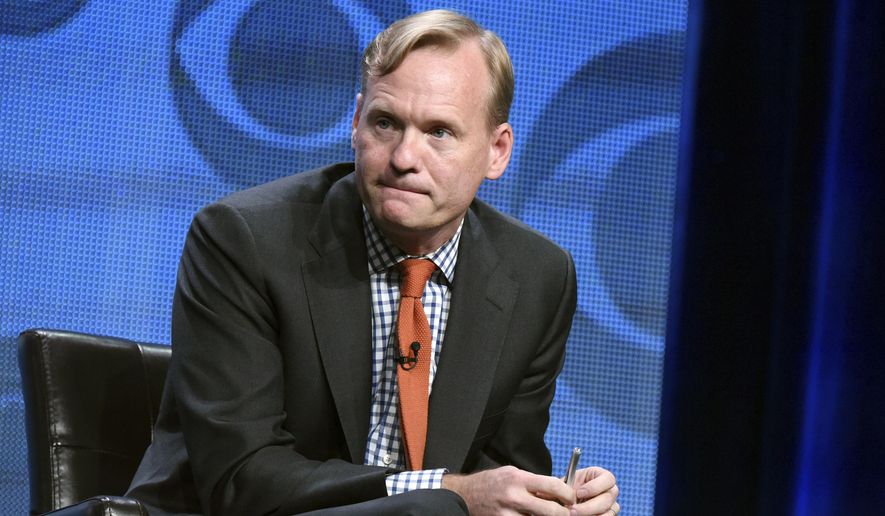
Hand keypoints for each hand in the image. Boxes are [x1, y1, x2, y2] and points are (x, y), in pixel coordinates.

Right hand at [442, 465, 575, 515]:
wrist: (466, 495)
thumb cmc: (490, 483)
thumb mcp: (511, 473)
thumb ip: (532, 482)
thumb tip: (555, 492)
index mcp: (518, 478)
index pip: (552, 485)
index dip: (567, 493)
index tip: (570, 497)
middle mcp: (514, 496)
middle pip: (551, 510)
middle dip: (563, 513)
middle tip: (566, 512)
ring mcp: (508, 513)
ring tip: (547, 514)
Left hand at [569, 467, 618, 514]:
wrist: (566, 502)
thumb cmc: (567, 491)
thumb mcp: (568, 484)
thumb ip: (572, 487)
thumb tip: (571, 494)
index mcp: (601, 476)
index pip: (608, 478)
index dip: (594, 487)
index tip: (578, 493)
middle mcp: (610, 490)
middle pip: (608, 498)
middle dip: (589, 506)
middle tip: (573, 511)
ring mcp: (612, 504)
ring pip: (608, 512)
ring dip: (592, 515)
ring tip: (575, 515)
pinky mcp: (609, 515)